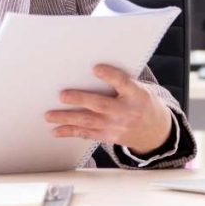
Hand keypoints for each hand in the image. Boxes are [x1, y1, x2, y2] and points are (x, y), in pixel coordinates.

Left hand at [45, 64, 172, 154]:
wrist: (155, 131)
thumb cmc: (142, 103)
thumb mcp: (140, 89)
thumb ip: (121, 82)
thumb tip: (92, 69)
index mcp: (136, 95)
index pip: (123, 83)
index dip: (110, 75)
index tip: (96, 68)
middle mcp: (126, 112)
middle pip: (101, 105)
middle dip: (80, 99)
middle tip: (62, 95)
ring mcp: (116, 126)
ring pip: (89, 121)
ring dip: (67, 118)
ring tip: (49, 115)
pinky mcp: (108, 136)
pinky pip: (86, 134)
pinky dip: (70, 132)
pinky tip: (56, 130)